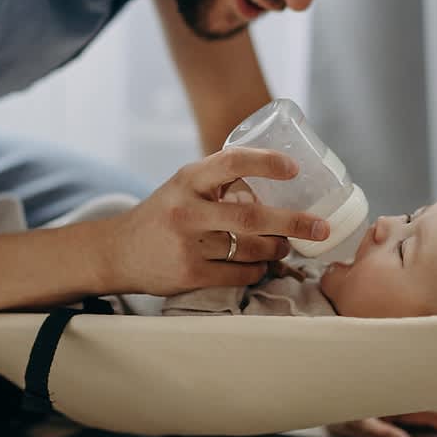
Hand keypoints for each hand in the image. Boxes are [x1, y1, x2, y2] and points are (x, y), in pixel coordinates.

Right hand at [108, 147, 329, 295]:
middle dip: (293, 223)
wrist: (116, 251)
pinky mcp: (189, 275)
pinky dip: (257, 270)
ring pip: (250, 250)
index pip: (232, 162)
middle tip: (319, 227)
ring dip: (276, 249)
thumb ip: (219, 183)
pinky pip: (239, 275)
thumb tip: (276, 183)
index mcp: (188, 179)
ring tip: (285, 246)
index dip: (266, 163)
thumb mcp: (182, 187)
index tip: (294, 168)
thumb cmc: (161, 215)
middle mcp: (187, 210)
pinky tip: (261, 265)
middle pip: (252, 217)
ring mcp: (187, 245)